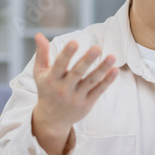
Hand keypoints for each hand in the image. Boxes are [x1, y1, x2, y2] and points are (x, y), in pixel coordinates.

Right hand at [32, 33, 117, 154]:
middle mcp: (63, 89)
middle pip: (77, 73)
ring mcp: (76, 97)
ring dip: (102, 69)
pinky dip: (107, 81)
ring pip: (91, 81)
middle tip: (96, 47)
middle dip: (87, 60)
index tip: (75, 42)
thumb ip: (42, 54)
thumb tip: (39, 34)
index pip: (59, 65)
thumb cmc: (47, 90)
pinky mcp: (87, 103)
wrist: (52, 119)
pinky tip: (115, 70)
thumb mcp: (40, 74)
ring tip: (112, 56)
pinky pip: (99, 91)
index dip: (67, 54)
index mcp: (51, 79)